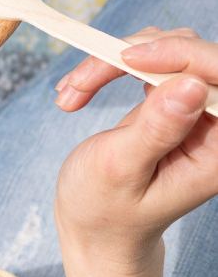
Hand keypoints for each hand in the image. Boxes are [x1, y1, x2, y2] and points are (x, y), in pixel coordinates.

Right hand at [54, 28, 217, 272]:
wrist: (96, 228)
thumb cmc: (107, 211)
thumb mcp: (121, 170)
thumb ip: (157, 128)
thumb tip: (190, 85)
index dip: (184, 56)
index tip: (129, 60)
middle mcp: (213, 125)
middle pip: (194, 56)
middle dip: (135, 56)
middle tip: (84, 80)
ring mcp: (192, 109)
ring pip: (167, 49)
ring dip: (114, 60)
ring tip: (74, 90)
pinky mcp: (168, 100)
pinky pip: (147, 60)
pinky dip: (107, 66)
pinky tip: (78, 89)